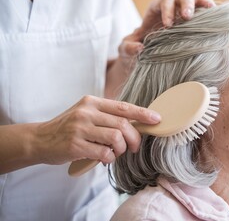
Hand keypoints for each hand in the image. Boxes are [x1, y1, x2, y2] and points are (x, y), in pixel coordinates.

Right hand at [35, 96, 160, 164]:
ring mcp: (80, 128)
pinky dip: (110, 158)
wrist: (39, 139)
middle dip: (135, 138)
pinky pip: (104, 153)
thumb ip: (107, 116)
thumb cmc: (69, 127)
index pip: (123, 107)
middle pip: (123, 124)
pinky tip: (106, 159)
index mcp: (92, 102)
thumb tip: (138, 123)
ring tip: (117, 152)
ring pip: (116, 138)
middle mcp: (86, 112)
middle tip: (135, 147)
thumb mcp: (86, 114)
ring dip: (122, 149)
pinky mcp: (75, 145)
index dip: (143, 114)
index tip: (157, 119)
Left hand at [105, 0, 214, 97]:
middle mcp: (173, 7)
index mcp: (156, 8)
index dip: (167, 11)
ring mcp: (186, 13)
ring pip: (197, 0)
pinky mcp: (196, 22)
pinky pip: (206, 13)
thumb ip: (127, 47)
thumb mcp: (126, 49)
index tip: (168, 26)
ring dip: (203, 4)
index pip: (163, 2)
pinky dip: (213, 13)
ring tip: (210, 10)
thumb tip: (139, 48)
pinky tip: (219, 19)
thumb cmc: (138, 47)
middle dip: (186, 3)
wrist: (149, 53)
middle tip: (187, 17)